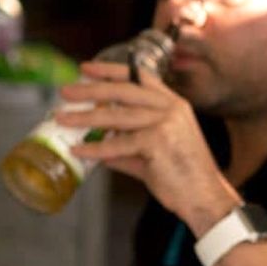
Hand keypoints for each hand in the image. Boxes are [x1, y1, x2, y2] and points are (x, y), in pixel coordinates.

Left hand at [63, 61, 239, 232]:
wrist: (204, 196)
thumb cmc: (181, 176)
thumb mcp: (152, 153)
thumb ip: (126, 146)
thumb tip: (100, 146)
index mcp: (172, 104)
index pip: (139, 77)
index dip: (111, 70)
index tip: (87, 68)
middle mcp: (170, 108)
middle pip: (123, 90)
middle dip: (90, 90)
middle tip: (65, 91)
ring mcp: (166, 122)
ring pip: (116, 116)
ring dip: (85, 118)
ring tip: (62, 119)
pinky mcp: (158, 142)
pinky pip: (118, 144)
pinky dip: (95, 149)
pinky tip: (78, 151)